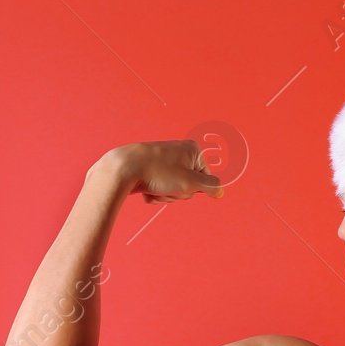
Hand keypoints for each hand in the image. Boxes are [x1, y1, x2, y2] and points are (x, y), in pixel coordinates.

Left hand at [91, 140, 223, 201]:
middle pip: (189, 184)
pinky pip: (159, 188)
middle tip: (169, 187)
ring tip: (155, 188)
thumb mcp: (191, 182)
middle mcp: (178, 152)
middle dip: (179, 193)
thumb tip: (220, 191)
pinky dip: (154, 193)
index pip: (206, 178)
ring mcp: (163, 161)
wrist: (123, 169)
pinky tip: (147, 190)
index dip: (196, 188)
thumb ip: (211, 187)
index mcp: (192, 150)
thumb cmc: (157, 172)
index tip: (185, 186)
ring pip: (173, 188)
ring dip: (166, 195)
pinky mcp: (149, 169)